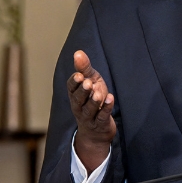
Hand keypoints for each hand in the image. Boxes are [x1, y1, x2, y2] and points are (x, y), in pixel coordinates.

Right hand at [67, 50, 115, 169]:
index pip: (71, 88)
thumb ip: (84, 68)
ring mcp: (89, 117)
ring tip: (99, 93)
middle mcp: (79, 106)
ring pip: (89, 109)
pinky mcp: (100, 124)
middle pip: (78, 99)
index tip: (79, 75)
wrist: (97, 130)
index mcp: (75, 95)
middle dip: (82, 91)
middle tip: (87, 82)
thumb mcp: (90, 81)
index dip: (74, 82)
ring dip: (94, 101)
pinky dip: (106, 108)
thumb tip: (78, 52)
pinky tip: (110, 99)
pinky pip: (102, 117)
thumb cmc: (92, 100)